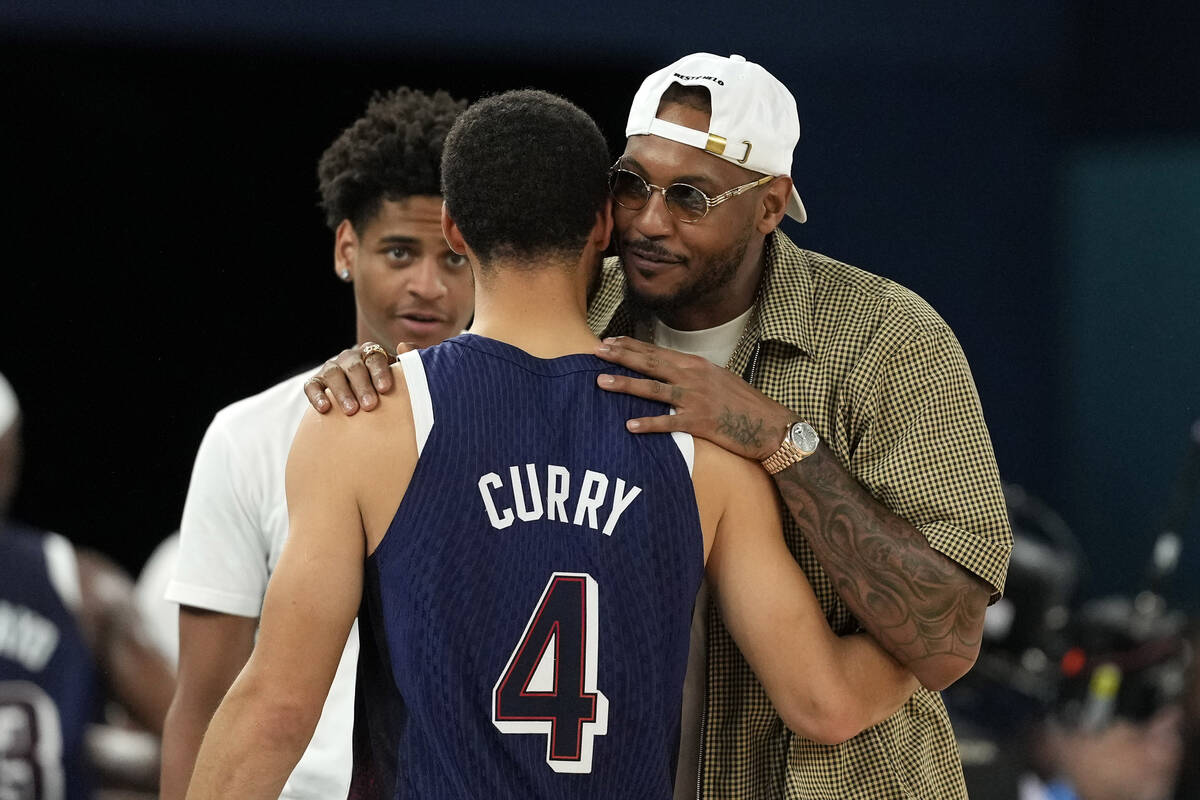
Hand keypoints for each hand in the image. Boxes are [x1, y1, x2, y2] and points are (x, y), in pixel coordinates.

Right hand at [303, 342, 414, 414]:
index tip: (386, 389)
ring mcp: (331, 369)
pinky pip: (312, 386)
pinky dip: (317, 396)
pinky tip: (325, 408)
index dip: (380, 372)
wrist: (364, 403)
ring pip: (334, 375)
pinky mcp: (315, 382)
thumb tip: (405, 345)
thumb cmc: (385, 390)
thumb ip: (407, 362)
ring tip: (351, 411)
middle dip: (363, 386)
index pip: (375, 357)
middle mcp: (349, 358)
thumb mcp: (399, 377)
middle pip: (354, 367)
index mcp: (371, 353)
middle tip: (370, 405)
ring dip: (342, 392)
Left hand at [594, 337, 794, 460]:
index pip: (657, 352)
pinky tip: (629, 426)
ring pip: (654, 389)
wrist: (771, 425)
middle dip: (621, 356)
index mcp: (697, 365)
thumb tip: (669, 372)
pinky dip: (649, 424)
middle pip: (651, 364)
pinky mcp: (701, 422)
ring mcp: (697, 399)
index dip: (631, 346)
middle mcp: (694, 377)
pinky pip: (669, 423)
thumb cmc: (744, 404)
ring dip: (625, 385)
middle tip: (595, 351)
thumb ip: (693, 374)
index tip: (609, 341)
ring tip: (600, 382)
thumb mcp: (718, 379)